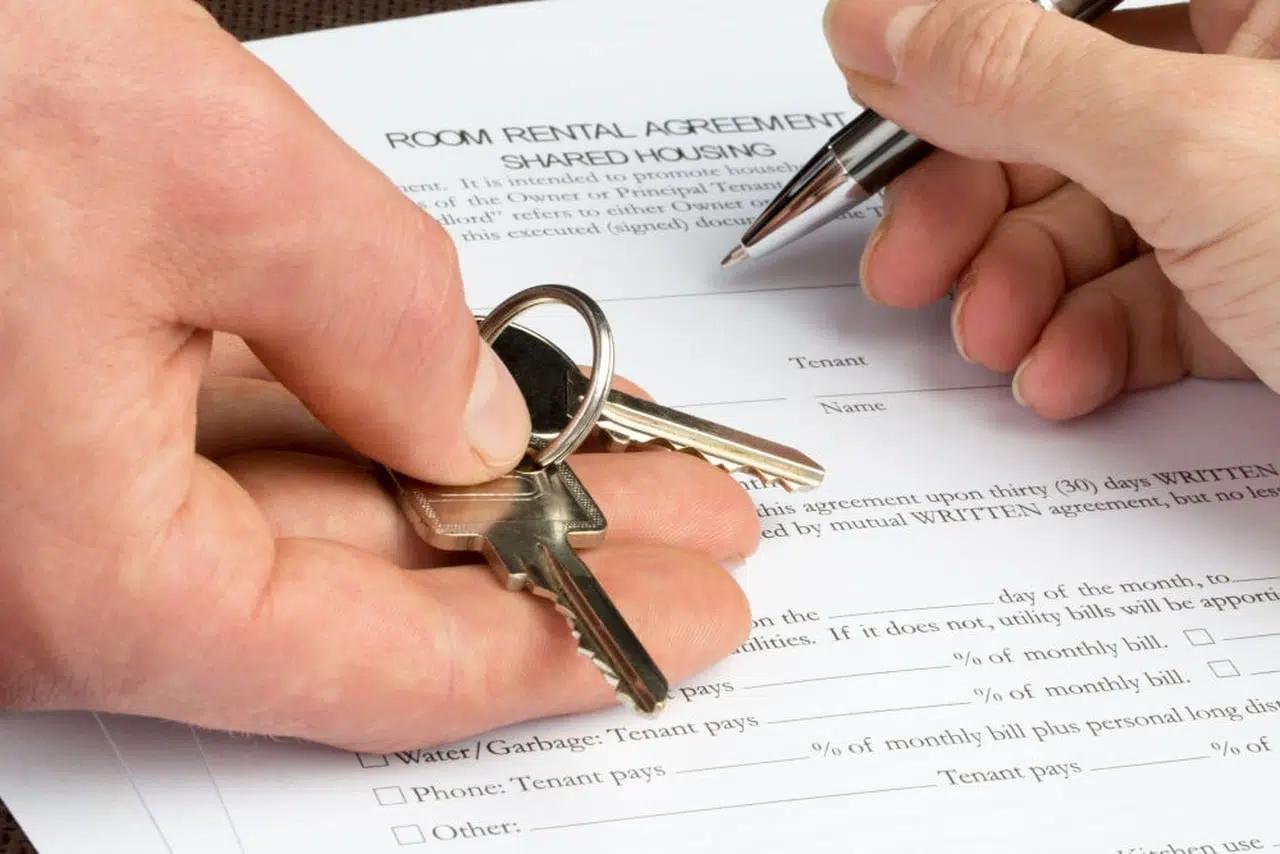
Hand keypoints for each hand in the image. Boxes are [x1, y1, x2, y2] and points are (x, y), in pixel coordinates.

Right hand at [0, 0, 755, 751]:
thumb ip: (374, 314)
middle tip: (687, 540)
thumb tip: (474, 419)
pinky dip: (371, 425)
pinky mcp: (51, 408)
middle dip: (549, 563)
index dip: (559, 646)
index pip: (380, 667)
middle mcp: (53, 567)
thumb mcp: (192, 168)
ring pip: (316, 520)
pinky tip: (467, 405)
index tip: (684, 622)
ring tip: (621, 468)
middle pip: (368, 603)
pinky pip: (250, 444)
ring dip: (474, 493)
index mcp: (82, 573)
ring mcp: (47, 494)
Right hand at [822, 0, 1279, 417]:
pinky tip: (1065, 377)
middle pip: (1057, 120)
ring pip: (1087, 226)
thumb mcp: (1196, 151)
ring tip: (997, 337)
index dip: (959, 48)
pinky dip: (1084, 347)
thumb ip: (1020, 81)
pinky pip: (1139, 307)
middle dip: (970, 207)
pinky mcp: (1259, 295)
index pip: (1063, 7)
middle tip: (913, 259)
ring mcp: (1256, 198)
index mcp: (1265, 5)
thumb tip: (878, 24)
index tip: (879, 96)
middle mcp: (1253, 91)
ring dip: (1016, 294)